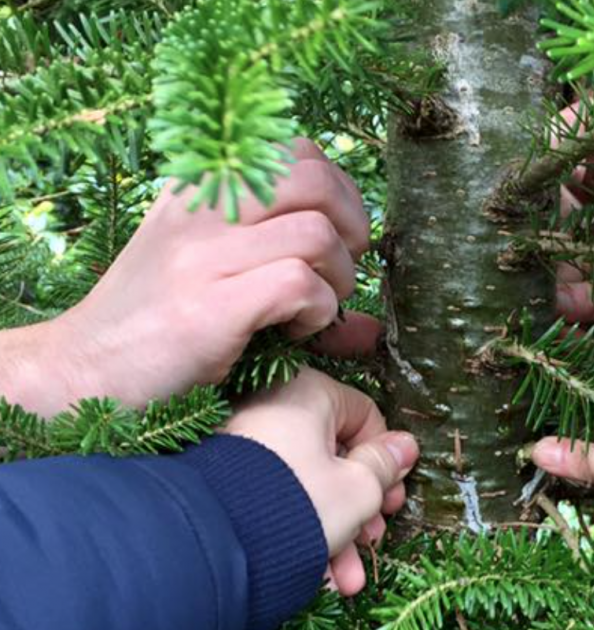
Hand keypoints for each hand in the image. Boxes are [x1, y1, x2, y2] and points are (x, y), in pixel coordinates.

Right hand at [4, 138, 373, 415]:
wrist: (81, 375)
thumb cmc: (157, 333)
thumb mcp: (219, 288)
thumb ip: (294, 286)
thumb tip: (374, 327)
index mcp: (200, 193)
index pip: (294, 152)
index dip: (341, 191)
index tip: (343, 235)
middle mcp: (199, 211)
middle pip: (312, 177)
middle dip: (352, 226)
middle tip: (342, 271)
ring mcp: (202, 255)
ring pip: (316, 231)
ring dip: (338, 278)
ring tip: (315, 310)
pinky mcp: (208, 305)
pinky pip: (300, 283)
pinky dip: (319, 312)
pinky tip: (295, 332)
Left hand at [226, 368, 418, 595]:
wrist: (214, 546)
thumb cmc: (299, 503)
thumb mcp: (358, 489)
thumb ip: (385, 467)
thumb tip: (405, 446)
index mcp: (307, 393)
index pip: (366, 416)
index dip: (387, 462)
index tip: (391, 502)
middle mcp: (271, 409)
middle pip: (336, 458)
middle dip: (360, 510)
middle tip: (371, 541)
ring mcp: (243, 444)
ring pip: (307, 487)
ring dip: (335, 534)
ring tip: (346, 581)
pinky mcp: (223, 480)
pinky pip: (275, 501)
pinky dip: (299, 533)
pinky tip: (318, 578)